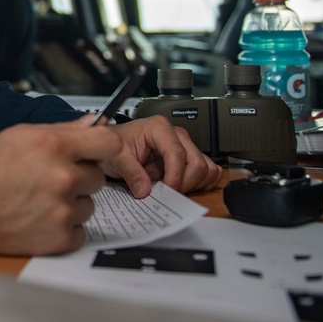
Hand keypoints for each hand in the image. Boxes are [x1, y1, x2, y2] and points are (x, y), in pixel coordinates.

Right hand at [0, 115, 220, 256]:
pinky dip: (64, 227)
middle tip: (49, 178)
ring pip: (89, 205)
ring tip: (38, 199)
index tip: (120, 159)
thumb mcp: (20, 135)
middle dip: (80, 177)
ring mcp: (62, 209)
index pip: (109, 142)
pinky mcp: (58, 238)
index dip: (116, 150)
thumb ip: (62, 129)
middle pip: (97, 177)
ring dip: (72, 203)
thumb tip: (92, 123)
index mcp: (54, 145)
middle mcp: (63, 176)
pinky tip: (38, 218)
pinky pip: (80, 230)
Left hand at [97, 115, 221, 197]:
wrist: (113, 146)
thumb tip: (144, 190)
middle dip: (185, 183)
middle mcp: (176, 134)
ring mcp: (185, 145)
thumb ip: (130, 172)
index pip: (177, 153)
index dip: (175, 176)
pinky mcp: (189, 156)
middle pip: (197, 163)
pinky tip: (180, 185)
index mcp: (159, 128)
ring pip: (206, 169)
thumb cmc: (116, 145)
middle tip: (167, 193)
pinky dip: (199, 183)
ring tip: (171, 188)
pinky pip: (208, 172)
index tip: (168, 191)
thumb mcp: (116, 157)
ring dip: (193, 184)